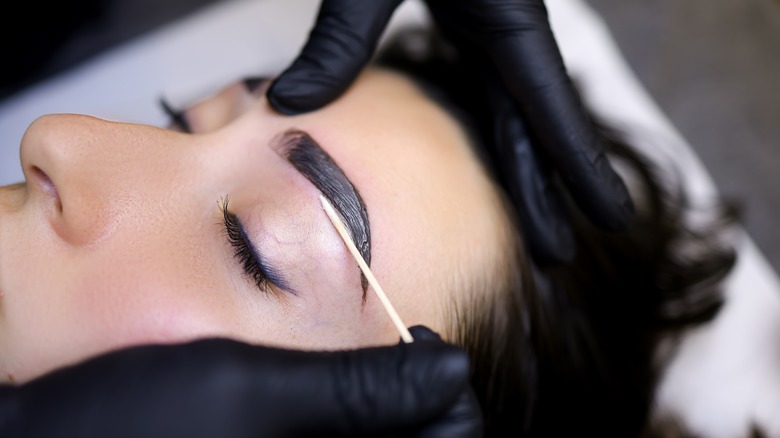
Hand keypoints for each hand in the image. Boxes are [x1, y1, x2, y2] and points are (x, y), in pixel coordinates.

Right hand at [0, 326, 481, 437]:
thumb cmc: (128, 424)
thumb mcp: (248, 388)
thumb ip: (358, 389)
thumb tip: (452, 367)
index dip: (453, 400)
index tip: (422, 343)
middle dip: (423, 405)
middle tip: (402, 349)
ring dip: (387, 410)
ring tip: (365, 358)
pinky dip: (347, 420)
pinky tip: (323, 385)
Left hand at [266, 0, 633, 264]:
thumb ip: (340, 38)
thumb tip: (289, 104)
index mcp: (507, 21)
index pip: (552, 112)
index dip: (580, 173)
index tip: (612, 221)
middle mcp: (510, 30)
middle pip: (536, 126)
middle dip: (547, 192)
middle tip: (557, 253)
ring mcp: (494, 25)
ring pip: (516, 111)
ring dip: (524, 168)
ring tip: (533, 219)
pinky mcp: (474, 17)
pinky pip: (491, 85)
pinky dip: (496, 127)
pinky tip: (493, 150)